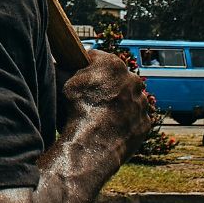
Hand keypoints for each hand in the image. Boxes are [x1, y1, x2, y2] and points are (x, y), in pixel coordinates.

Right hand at [60, 48, 154, 163]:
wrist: (91, 143)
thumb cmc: (75, 110)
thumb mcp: (61, 82)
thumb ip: (63, 68)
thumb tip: (57, 63)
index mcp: (112, 64)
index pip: (97, 59)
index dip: (86, 68)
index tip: (80, 78)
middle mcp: (132, 80)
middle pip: (117, 78)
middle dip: (106, 86)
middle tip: (91, 99)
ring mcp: (141, 102)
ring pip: (129, 98)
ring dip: (118, 104)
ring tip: (101, 117)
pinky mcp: (145, 122)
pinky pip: (135, 119)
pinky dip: (125, 122)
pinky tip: (111, 129)